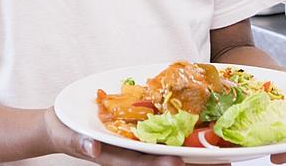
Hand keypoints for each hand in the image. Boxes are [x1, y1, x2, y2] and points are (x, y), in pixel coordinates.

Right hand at [44, 108, 229, 165]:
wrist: (60, 123)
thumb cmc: (63, 130)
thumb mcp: (68, 136)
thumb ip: (80, 143)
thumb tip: (92, 150)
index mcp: (118, 156)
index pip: (144, 162)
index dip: (163, 163)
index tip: (182, 162)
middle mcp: (133, 150)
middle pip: (166, 157)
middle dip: (192, 159)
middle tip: (223, 160)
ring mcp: (138, 140)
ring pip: (169, 144)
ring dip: (194, 147)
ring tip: (225, 149)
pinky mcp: (140, 128)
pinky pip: (163, 129)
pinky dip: (182, 128)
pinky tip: (203, 124)